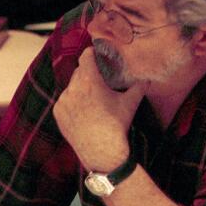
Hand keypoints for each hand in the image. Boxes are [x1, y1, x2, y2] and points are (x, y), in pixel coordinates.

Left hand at [54, 47, 147, 170]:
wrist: (102, 152)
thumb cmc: (116, 126)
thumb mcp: (130, 103)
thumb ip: (139, 87)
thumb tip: (147, 79)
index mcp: (90, 80)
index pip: (86, 56)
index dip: (92, 54)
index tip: (97, 55)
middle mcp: (73, 88)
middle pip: (79, 72)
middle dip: (89, 74)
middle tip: (98, 80)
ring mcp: (63, 101)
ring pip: (71, 87)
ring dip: (80, 89)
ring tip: (92, 99)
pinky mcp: (58, 113)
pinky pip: (64, 101)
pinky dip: (72, 103)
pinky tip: (83, 111)